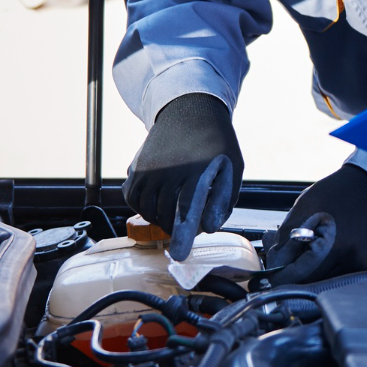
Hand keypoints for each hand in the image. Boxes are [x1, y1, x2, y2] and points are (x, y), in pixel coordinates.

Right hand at [123, 93, 242, 260]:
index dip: (184, 235)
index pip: (187, 209)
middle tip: (191, 220)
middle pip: (166, 216)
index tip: (179, 255)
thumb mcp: (232, 168)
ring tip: (177, 204)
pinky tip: (160, 196)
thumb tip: (208, 227)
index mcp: (197, 171)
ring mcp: (148, 169)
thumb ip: (222, 201)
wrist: (189, 110)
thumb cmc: (215, 143)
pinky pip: (134, 200)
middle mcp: (168, 170)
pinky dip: (144, 206)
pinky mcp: (136, 168)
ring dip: (162, 217)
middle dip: (178, 228)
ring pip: (148, 211)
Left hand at [265, 165, 366, 282]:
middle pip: (310, 284)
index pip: (296, 278)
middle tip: (284, 260)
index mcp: (332, 247)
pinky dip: (327, 268)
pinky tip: (324, 252)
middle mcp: (350, 260)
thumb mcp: (302, 210)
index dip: (279, 276)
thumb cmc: (333, 192)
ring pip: (325, 283)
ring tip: (304, 251)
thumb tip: (273, 266)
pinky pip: (339, 276)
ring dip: (310, 273)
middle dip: (293, 274)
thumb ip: (284, 241)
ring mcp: (362, 265)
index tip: (271, 271)